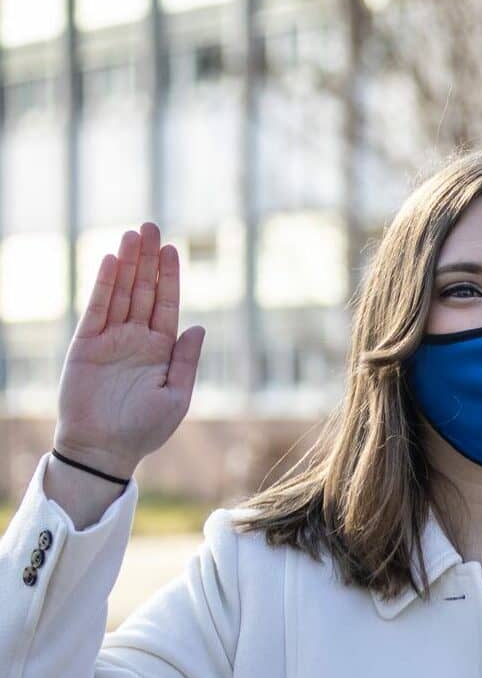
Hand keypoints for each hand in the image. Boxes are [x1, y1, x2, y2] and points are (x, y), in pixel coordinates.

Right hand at [53, 223, 203, 480]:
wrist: (105, 450)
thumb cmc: (144, 429)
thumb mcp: (177, 394)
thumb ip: (186, 359)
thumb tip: (199, 326)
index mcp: (161, 349)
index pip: (167, 304)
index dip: (169, 277)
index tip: (172, 249)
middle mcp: (136, 339)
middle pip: (144, 291)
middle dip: (147, 260)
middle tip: (150, 227)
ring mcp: (111, 339)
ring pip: (121, 293)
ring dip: (127, 264)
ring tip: (132, 235)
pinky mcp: (86, 345)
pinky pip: (97, 309)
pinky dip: (104, 286)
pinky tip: (111, 262)